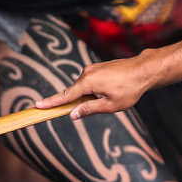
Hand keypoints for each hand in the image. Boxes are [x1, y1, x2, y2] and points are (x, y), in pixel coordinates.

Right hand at [35, 53, 158, 118]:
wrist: (144, 70)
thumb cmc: (129, 89)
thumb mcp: (110, 105)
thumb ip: (89, 109)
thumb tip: (72, 114)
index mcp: (87, 83)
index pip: (64, 95)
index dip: (51, 102)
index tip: (37, 106)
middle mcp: (86, 73)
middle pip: (76, 92)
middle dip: (84, 101)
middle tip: (105, 103)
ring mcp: (93, 68)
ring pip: (86, 87)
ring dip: (94, 95)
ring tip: (114, 95)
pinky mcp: (98, 66)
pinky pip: (92, 81)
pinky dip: (98, 88)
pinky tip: (114, 89)